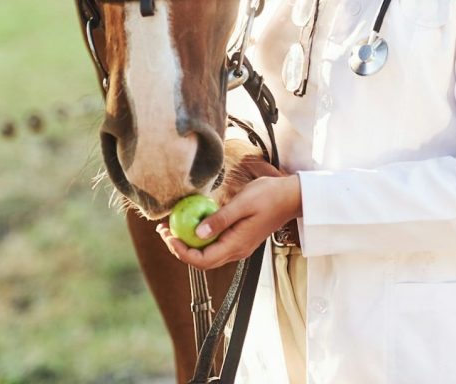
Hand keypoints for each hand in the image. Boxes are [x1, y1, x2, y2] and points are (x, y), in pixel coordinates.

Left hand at [157, 175, 301, 269]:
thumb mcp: (243, 203)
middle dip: (180, 248)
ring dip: (189, 243)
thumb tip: (197, 233)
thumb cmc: (270, 196)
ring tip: (173, 227)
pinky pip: (216, 244)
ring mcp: (239, 246)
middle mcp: (237, 250)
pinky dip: (201, 237)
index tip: (168, 236)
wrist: (291, 197)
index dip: (181, 252)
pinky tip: (195, 223)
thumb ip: (220, 219)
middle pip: (202, 260)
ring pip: (208, 254)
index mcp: (237, 245)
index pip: (202, 260)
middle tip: (164, 231)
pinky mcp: (241, 238)